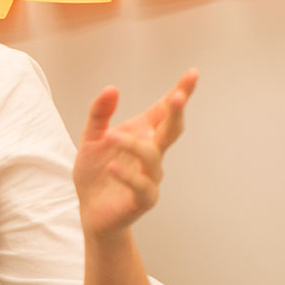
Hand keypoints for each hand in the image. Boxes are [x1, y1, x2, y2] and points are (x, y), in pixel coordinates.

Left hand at [72, 69, 198, 240]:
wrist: (91, 210)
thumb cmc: (96, 172)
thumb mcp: (91, 138)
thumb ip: (100, 113)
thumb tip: (112, 88)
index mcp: (142, 134)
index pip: (163, 111)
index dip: (180, 92)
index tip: (193, 73)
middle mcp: (152, 153)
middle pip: (171, 130)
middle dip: (176, 113)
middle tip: (177, 97)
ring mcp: (150, 176)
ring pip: (151, 156)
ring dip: (132, 144)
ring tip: (110, 136)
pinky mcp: (142, 199)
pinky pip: (141, 186)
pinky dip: (127, 176)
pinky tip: (111, 167)